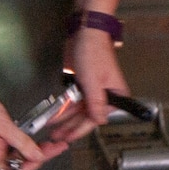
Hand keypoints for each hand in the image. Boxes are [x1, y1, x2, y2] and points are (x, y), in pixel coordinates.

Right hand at [0, 84, 63, 169]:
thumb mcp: (5, 125)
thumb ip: (22, 143)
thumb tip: (37, 156)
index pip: (23, 168)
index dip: (43, 158)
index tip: (58, 148)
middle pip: (19, 165)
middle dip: (38, 155)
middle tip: (54, 144)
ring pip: (13, 159)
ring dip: (29, 152)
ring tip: (45, 142)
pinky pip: (5, 153)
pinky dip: (18, 148)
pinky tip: (27, 139)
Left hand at [49, 29, 127, 143]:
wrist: (85, 32)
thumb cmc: (94, 52)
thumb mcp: (94, 81)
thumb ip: (96, 103)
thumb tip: (100, 121)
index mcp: (115, 95)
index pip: (96, 118)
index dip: (81, 129)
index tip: (69, 138)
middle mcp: (105, 95)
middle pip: (86, 116)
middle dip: (71, 127)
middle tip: (57, 137)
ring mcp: (92, 90)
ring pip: (79, 110)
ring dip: (66, 119)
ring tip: (54, 129)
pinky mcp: (82, 84)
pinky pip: (74, 101)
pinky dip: (65, 108)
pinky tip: (56, 114)